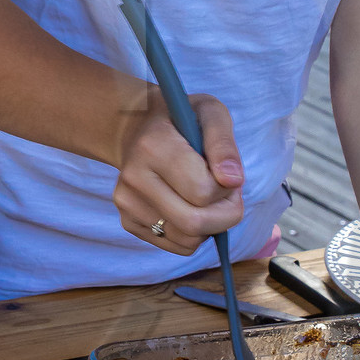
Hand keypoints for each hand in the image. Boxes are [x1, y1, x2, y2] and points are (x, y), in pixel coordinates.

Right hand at [113, 94, 243, 257]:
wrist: (137, 130)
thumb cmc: (181, 122)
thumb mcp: (210, 113)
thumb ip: (224, 144)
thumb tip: (233, 181)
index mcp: (152, 146)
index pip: (202, 191)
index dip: (226, 189)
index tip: (226, 175)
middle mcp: (133, 177)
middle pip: (194, 223)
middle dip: (224, 216)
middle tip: (226, 196)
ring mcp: (126, 202)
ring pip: (186, 240)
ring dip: (210, 226)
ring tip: (206, 200)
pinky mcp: (127, 221)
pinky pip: (176, 246)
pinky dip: (193, 234)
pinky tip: (188, 208)